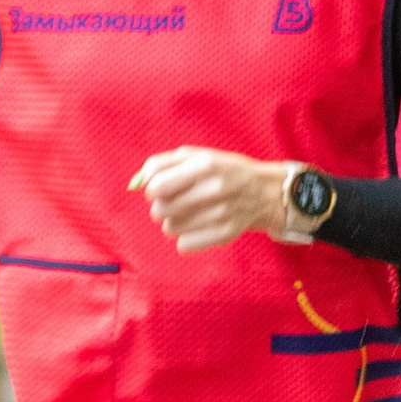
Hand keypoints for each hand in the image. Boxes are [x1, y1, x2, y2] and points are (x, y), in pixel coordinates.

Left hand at [131, 148, 301, 254]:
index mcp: (206, 165)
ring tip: (188, 213)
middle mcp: (215, 189)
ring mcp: (222, 213)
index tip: (161, 189)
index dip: (152, 190)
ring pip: (170, 229)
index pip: (157, 187)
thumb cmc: (222, 170)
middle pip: (160, 210)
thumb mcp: (196, 156)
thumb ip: (162, 164)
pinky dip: (185, 238)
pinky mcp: (226, 234)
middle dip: (161, 207)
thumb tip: (136, 182)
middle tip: (174, 202)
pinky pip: (185, 245)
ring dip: (173, 222)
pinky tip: (197, 227)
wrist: (264, 192)